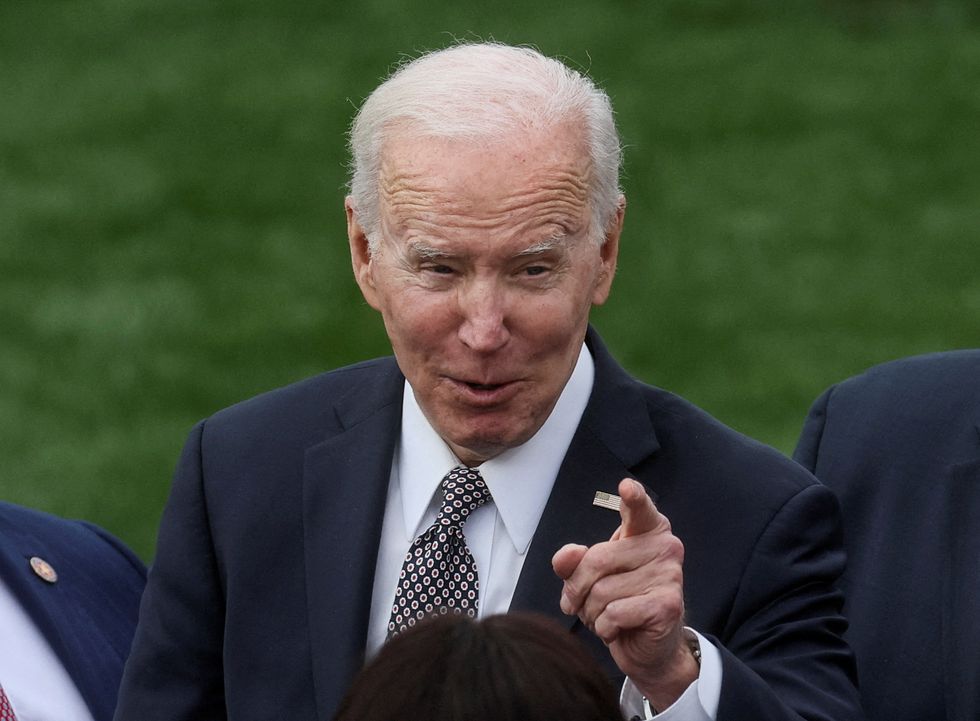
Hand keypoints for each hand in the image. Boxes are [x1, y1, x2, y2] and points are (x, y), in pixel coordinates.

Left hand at [552, 478, 697, 708]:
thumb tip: (567, 555)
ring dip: (591, 612)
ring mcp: (670, 575)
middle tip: (578, 604)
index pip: (639, 509)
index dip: (633, 498)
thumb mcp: (590, 577)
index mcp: (648, 531)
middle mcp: (665, 547)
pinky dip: (604, 628)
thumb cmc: (619, 601)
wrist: (647, 647)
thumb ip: (574, 562)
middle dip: (577, 588)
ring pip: (602, 591)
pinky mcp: (667, 605)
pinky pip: (614, 613)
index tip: (626, 487)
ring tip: (602, 617)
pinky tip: (615, 629)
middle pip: (598, 559)